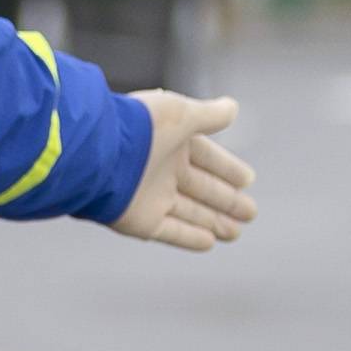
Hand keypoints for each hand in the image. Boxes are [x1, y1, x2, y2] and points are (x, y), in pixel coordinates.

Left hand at [111, 91, 257, 251]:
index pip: (206, 157)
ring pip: (190, 212)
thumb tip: (233, 108)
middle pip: (201, 188)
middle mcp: (161, 169)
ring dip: (214, 221)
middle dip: (227, 200)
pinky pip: (171, 231)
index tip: (249, 180)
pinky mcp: (141, 221)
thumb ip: (210, 115)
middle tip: (251, 212)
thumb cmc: (143, 127)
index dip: (228, 169)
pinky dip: (190, 237)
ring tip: (237, 232)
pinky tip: (210, 242)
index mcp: (170, 141)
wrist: (99, 152)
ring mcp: (151, 197)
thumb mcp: (183, 113)